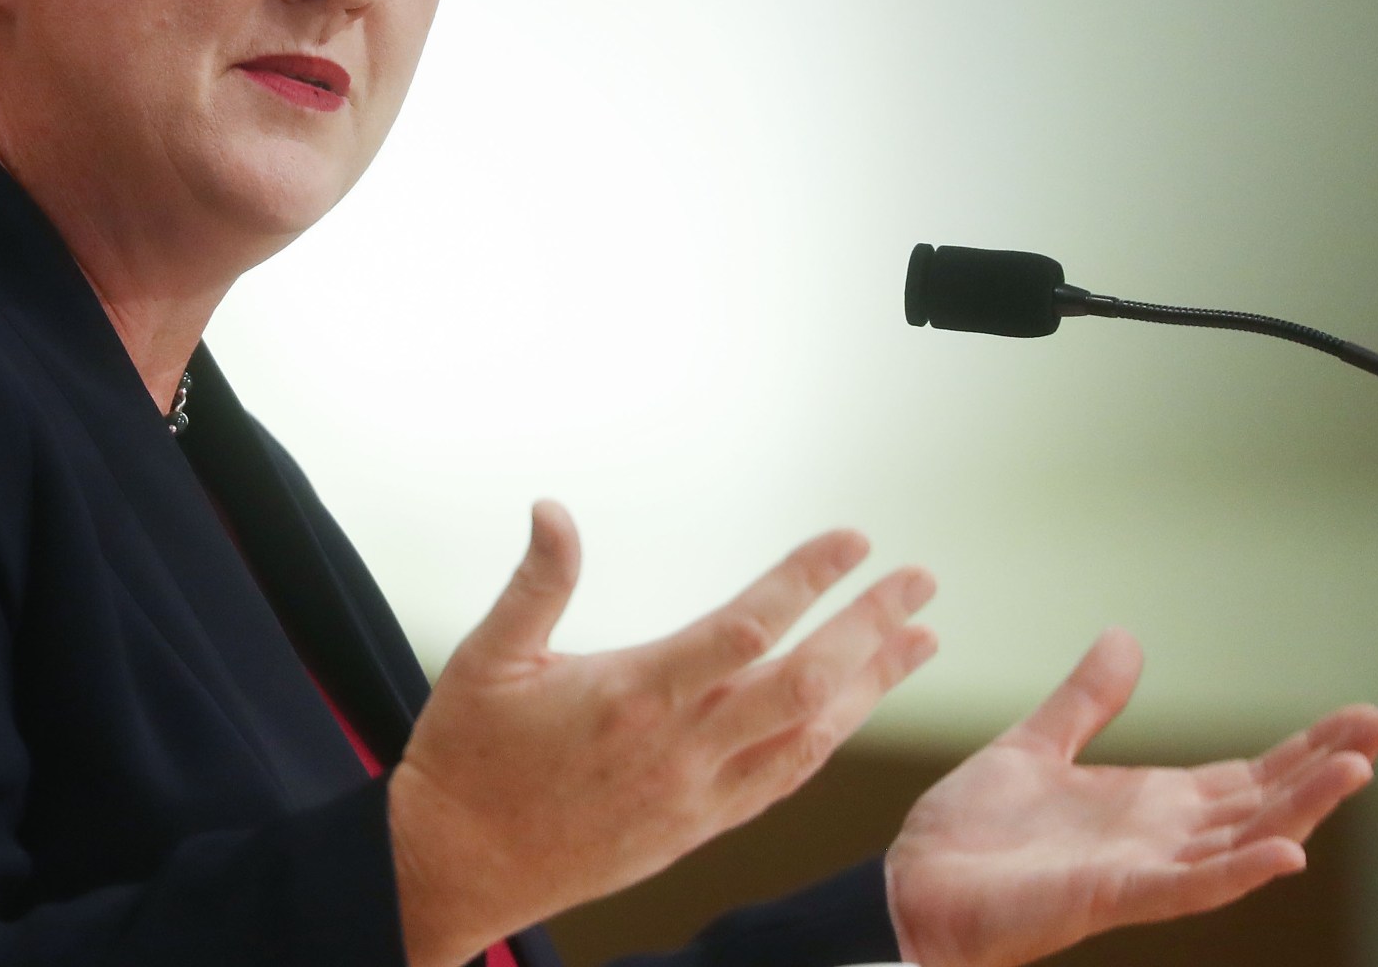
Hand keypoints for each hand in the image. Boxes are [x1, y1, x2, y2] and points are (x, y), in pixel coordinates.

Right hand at [390, 501, 938, 966]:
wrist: (458, 868)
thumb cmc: (468, 760)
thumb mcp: (487, 657)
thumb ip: (536, 582)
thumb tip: (553, 509)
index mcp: (635, 696)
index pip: (747, 627)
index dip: (807, 579)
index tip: (852, 540)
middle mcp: (680, 749)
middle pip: (805, 681)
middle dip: (870, 626)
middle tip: (919, 581)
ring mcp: (697, 796)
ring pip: (809, 736)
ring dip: (870, 684)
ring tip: (919, 640)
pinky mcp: (697, 828)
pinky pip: (783, 781)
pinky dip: (827, 739)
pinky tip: (852, 709)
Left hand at [884, 629, 1377, 966]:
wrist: (912, 885)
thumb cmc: (971, 835)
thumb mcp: (1034, 747)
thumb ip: (1086, 702)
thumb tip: (1127, 638)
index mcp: (1152, 803)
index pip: (1252, 773)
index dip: (1310, 746)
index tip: (1369, 720)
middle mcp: (1163, 838)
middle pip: (1266, 802)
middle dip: (1327, 767)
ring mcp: (1144, 870)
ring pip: (1244, 842)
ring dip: (1300, 811)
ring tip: (1355, 772)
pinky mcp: (1112, 896)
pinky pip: (1188, 888)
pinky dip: (1238, 871)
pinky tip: (1284, 853)